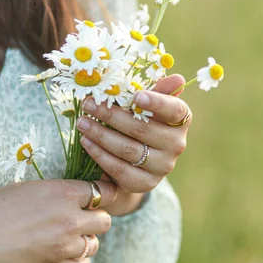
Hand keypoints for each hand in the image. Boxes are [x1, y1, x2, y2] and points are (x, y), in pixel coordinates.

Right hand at [0, 179, 117, 262]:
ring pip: (94, 245)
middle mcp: (70, 219)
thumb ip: (59, 192)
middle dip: (96, 218)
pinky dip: (78, 262)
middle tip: (82, 217)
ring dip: (86, 240)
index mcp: (65, 192)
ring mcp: (64, 245)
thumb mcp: (30, 188)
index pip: (104, 191)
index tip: (100, 195)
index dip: (104, 193)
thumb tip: (76, 196)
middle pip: (105, 221)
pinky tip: (67, 255)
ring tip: (69, 237)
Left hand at [76, 75, 190, 214]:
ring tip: (82, 122)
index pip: (175, 110)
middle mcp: (177, 144)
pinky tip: (86, 142)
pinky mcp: (146, 183)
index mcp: (181, 120)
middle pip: (143, 129)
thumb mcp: (147, 104)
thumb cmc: (141, 122)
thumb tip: (177, 78)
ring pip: (128, 150)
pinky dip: (100, 154)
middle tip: (89, 104)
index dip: (158, 103)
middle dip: (112, 115)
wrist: (137, 161)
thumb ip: (156, 90)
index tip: (136, 96)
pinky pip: (120, 169)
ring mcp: (163, 166)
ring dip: (101, 134)